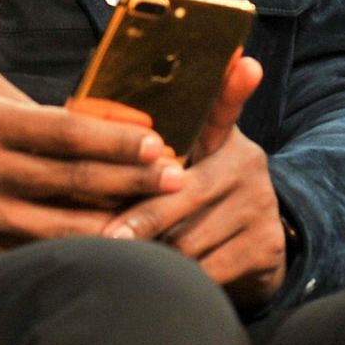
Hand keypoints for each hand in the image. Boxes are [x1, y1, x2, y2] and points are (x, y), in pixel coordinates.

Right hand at [0, 57, 183, 262]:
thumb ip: (17, 97)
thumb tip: (74, 117)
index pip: (65, 133)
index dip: (117, 142)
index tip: (159, 144)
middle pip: (72, 183)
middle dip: (132, 184)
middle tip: (179, 182)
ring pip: (57, 231)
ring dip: (112, 228)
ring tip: (158, 225)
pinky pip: (25, 257)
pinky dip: (68, 257)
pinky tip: (104, 255)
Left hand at [104, 55, 290, 304]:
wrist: (250, 248)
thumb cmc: (191, 201)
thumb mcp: (179, 168)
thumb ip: (142, 153)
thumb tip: (77, 125)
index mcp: (219, 138)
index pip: (223, 108)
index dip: (232, 86)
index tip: (244, 62)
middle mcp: (246, 163)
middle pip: (187, 191)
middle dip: (143, 216)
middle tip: (109, 237)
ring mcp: (259, 204)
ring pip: (193, 237)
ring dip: (156, 254)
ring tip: (126, 261)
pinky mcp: (267, 245)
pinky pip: (211, 269)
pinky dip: (180, 279)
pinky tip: (162, 281)